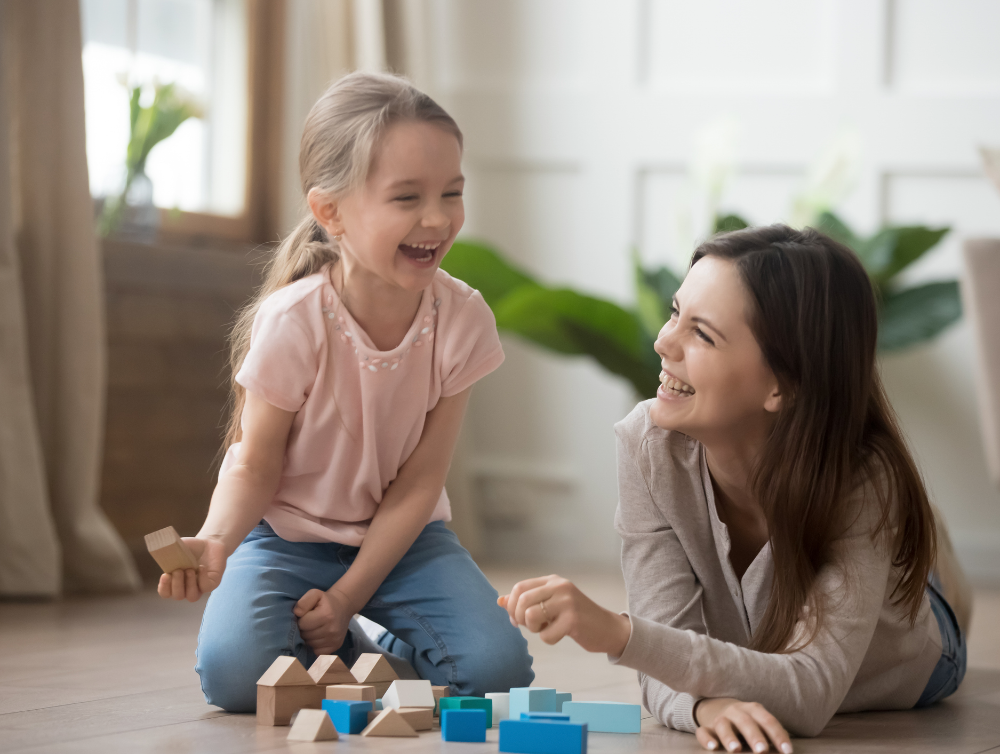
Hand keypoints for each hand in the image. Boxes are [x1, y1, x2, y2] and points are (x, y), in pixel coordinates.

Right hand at [156, 536, 226, 601]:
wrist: (209, 542)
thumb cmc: (190, 547)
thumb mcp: (176, 548)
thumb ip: (167, 551)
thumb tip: (160, 551)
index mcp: (174, 582)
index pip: (165, 593)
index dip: (164, 587)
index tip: (165, 575)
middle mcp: (186, 588)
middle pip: (178, 596)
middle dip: (177, 585)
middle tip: (178, 571)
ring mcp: (200, 587)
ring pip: (192, 597)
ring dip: (189, 585)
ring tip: (190, 570)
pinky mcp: (212, 583)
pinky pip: (206, 587)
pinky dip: (203, 578)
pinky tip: (201, 567)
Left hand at [294, 586, 354, 655]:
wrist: (343, 606)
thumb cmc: (326, 601)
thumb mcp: (315, 594)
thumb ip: (303, 602)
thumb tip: (297, 614)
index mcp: (326, 615)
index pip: (302, 624)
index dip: (301, 619)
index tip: (306, 616)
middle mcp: (332, 629)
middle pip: (305, 636)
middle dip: (304, 629)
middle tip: (309, 622)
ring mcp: (334, 640)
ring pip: (310, 644)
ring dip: (308, 638)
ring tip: (314, 628)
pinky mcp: (336, 646)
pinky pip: (317, 651)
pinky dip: (315, 645)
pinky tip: (318, 637)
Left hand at [498, 575, 631, 655]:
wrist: (608, 629)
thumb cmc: (576, 617)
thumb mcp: (551, 604)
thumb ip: (527, 601)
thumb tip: (500, 601)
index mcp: (552, 581)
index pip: (520, 587)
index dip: (512, 605)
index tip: (516, 619)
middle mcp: (559, 586)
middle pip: (522, 601)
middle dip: (519, 619)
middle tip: (530, 627)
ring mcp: (567, 601)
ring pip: (531, 616)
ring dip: (534, 629)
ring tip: (547, 628)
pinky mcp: (573, 619)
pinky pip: (546, 635)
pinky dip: (550, 639)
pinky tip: (562, 634)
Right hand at [694, 698, 791, 752]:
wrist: (720, 708)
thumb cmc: (749, 722)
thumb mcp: (760, 723)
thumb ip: (771, 735)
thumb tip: (787, 752)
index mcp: (753, 710)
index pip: (768, 721)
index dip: (778, 735)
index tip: (787, 752)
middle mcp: (736, 712)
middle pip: (746, 722)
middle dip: (754, 736)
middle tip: (762, 750)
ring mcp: (720, 719)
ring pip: (723, 725)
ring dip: (730, 737)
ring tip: (735, 749)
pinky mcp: (707, 727)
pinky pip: (703, 731)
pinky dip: (706, 739)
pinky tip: (712, 747)